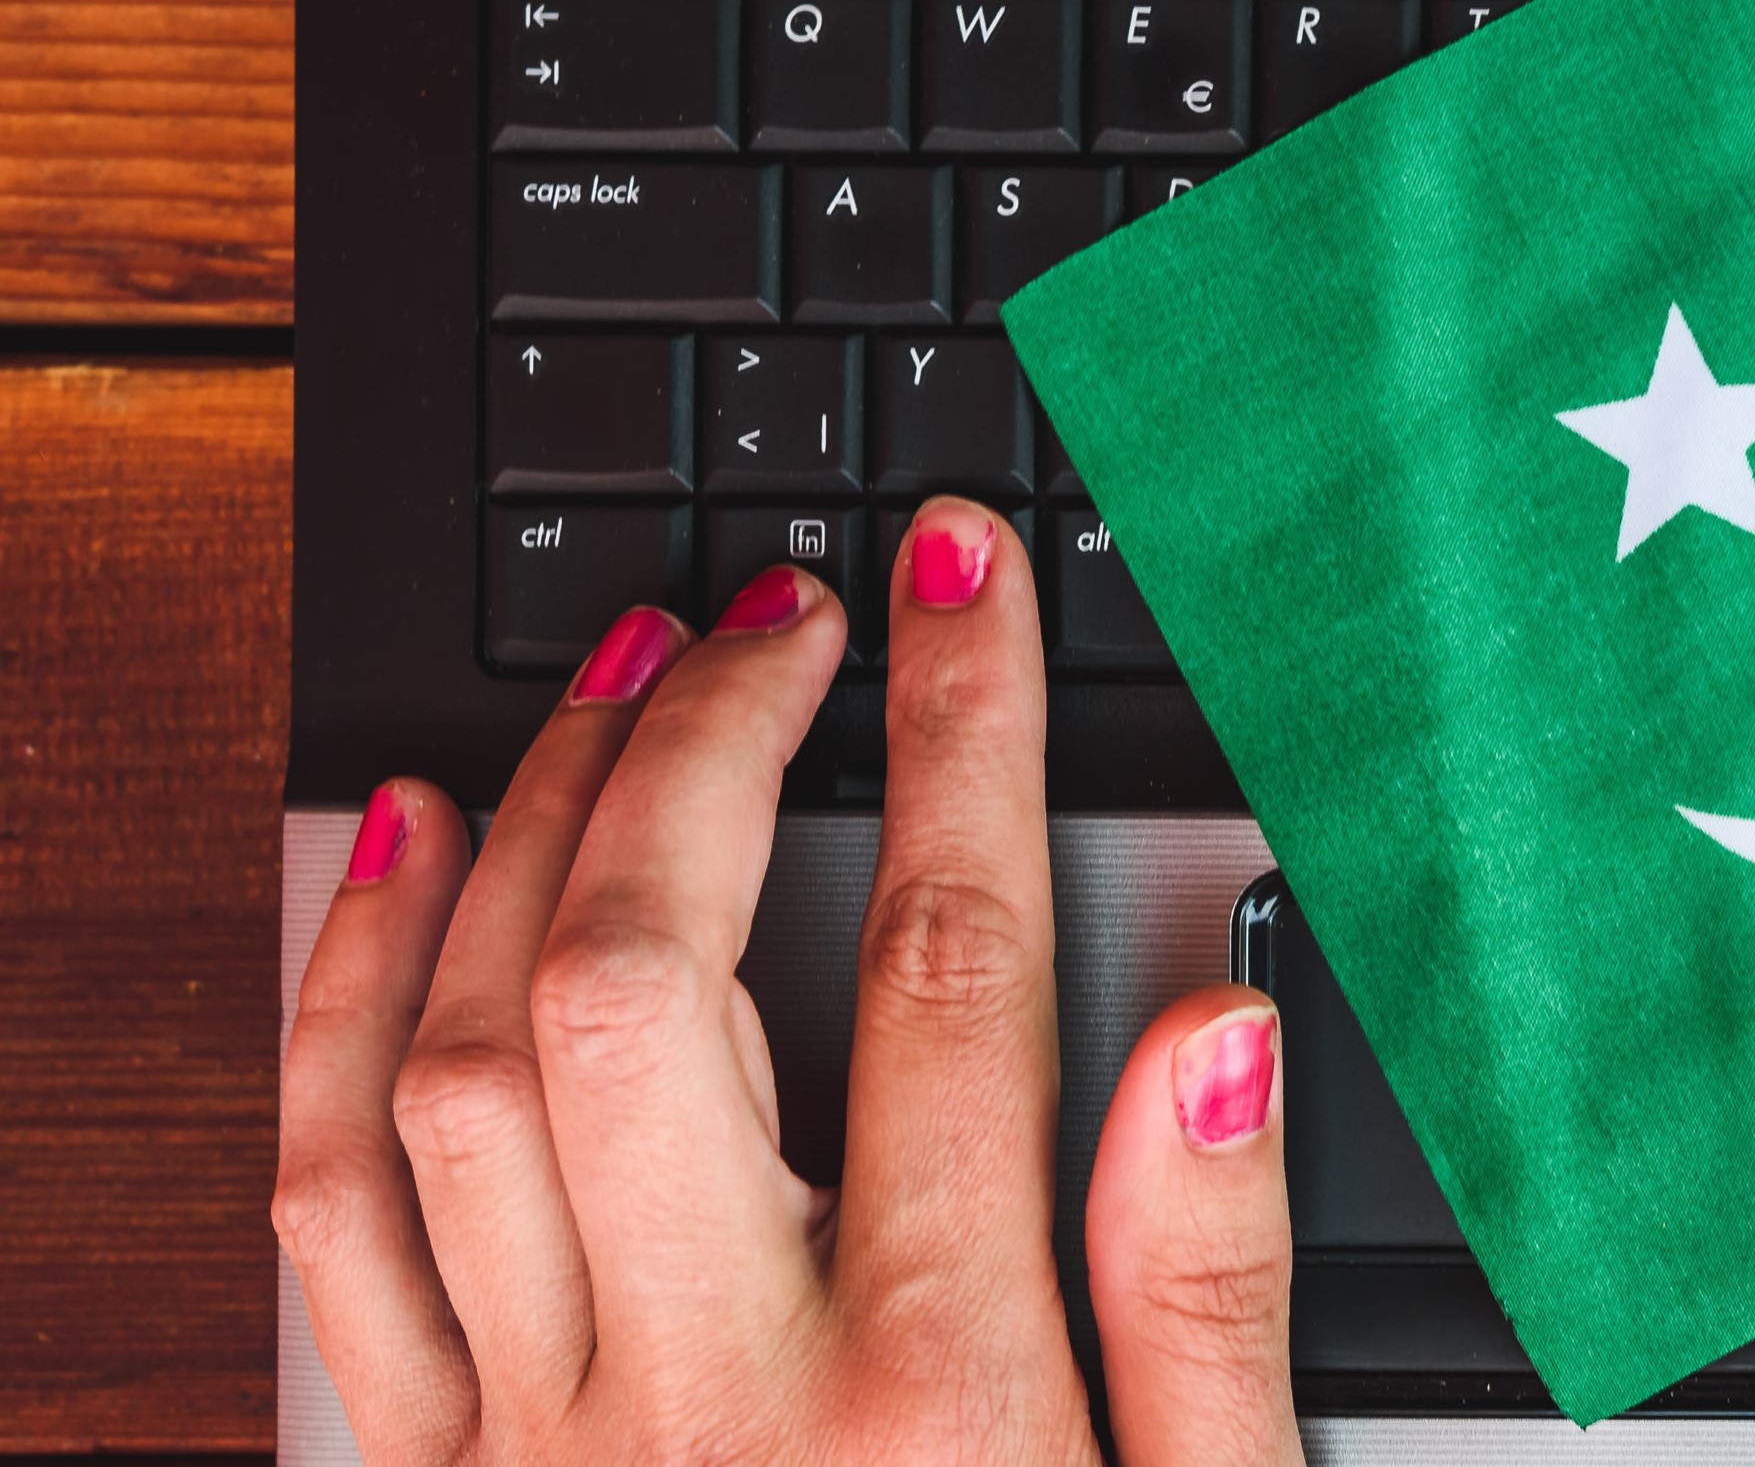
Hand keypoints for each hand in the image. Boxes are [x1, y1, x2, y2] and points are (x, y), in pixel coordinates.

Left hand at [275, 498, 1300, 1463]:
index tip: (958, 580)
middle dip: (715, 740)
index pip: (944, 970)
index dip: (955, 735)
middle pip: (657, 973)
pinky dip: (349, 1005)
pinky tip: (418, 865)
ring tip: (622, 682)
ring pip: (464, 1061)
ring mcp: (543, 1445)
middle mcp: (712, 1393)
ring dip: (533, 830)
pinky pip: (337, 1212)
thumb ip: (1206, 1291)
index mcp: (939, 1392)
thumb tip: (1210, 1022)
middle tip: (787, 611)